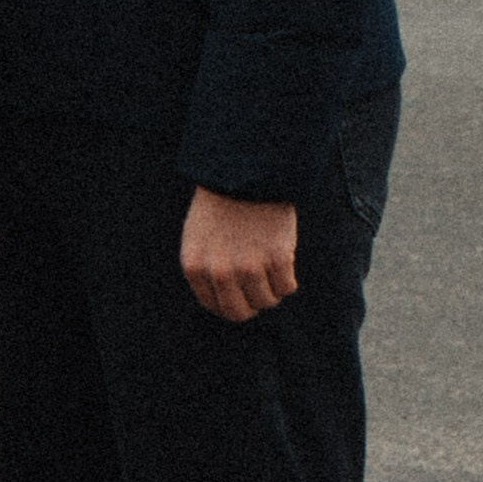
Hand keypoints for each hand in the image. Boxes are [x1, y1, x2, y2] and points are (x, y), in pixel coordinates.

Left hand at [180, 187, 298, 322]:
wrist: (247, 168)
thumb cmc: (222, 202)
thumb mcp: (198, 236)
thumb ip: (206, 270)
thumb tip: (224, 302)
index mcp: (194, 267)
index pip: (217, 308)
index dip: (233, 301)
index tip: (242, 290)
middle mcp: (219, 272)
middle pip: (241, 313)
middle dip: (252, 302)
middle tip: (260, 283)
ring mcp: (249, 267)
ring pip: (268, 301)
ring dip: (272, 286)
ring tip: (270, 261)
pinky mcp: (277, 258)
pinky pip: (287, 287)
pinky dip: (288, 277)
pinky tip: (282, 255)